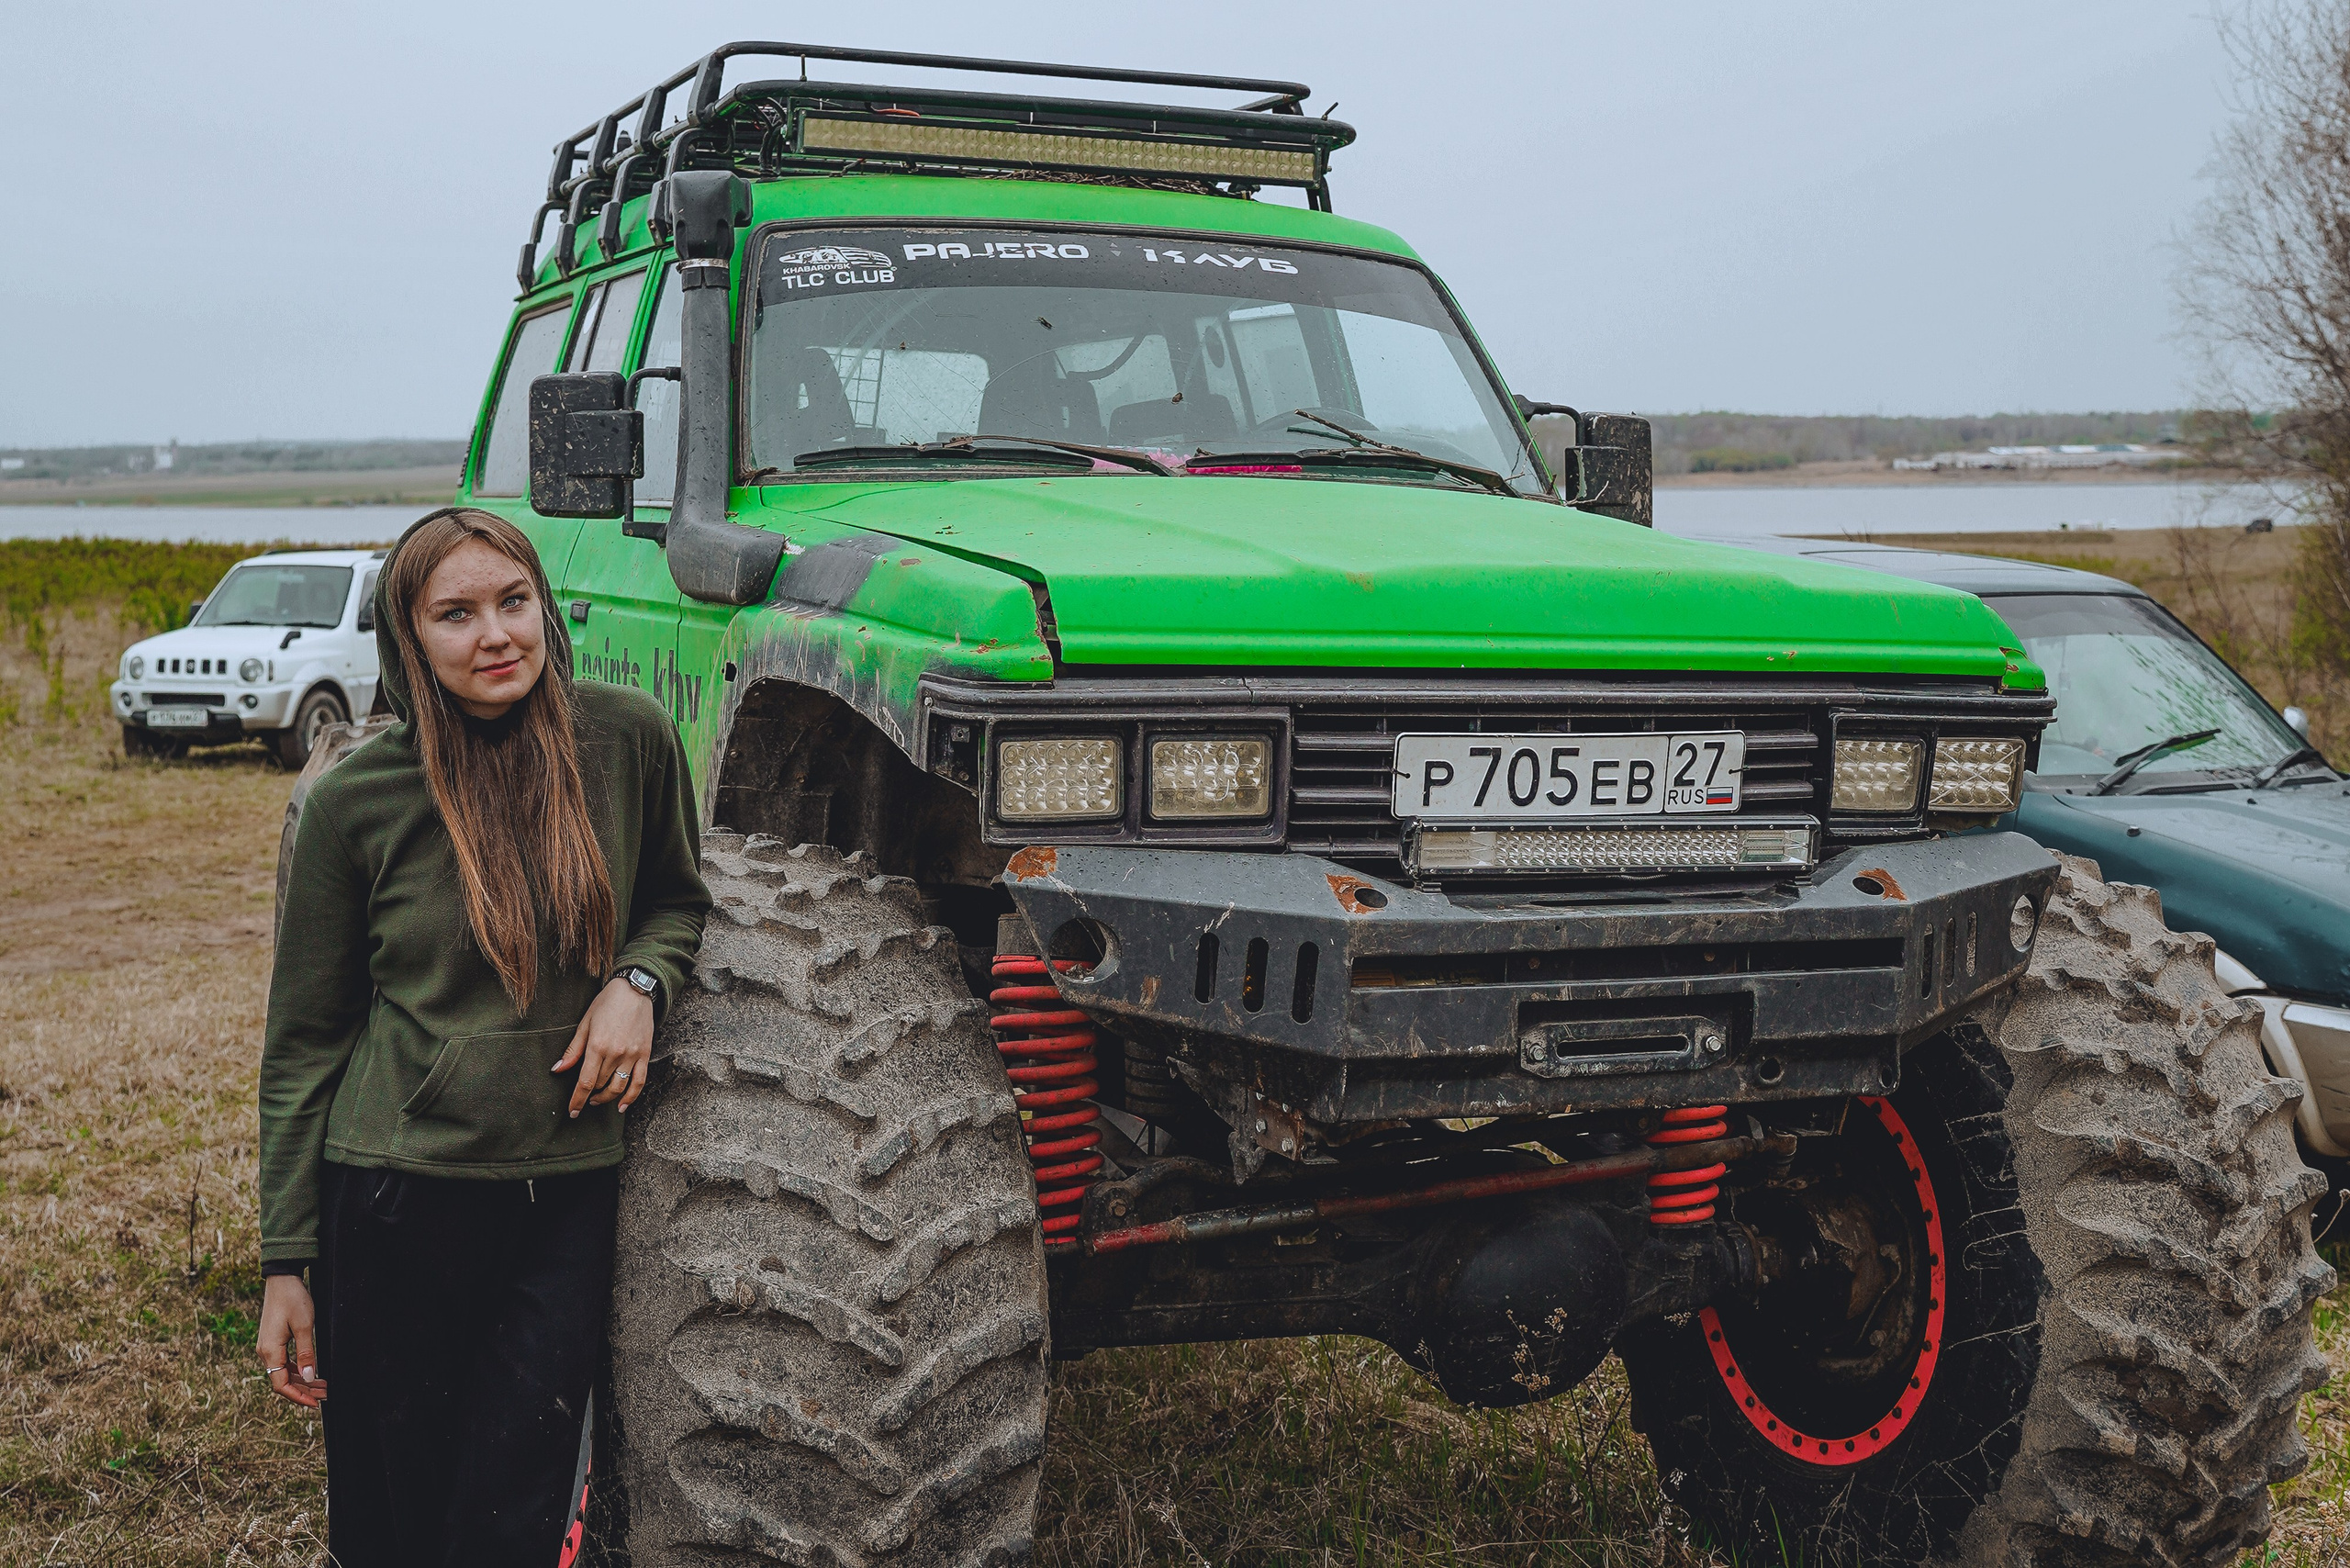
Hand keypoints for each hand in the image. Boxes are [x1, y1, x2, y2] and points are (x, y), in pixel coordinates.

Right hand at [258, 1274, 327, 1407]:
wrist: (282, 1280)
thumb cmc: (293, 1300)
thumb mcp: (304, 1327)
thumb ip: (306, 1354)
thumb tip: (309, 1377)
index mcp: (270, 1351)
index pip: (281, 1385)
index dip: (298, 1397)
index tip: (315, 1403)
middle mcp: (265, 1352)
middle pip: (283, 1381)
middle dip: (304, 1390)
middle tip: (325, 1394)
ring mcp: (268, 1346)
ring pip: (284, 1372)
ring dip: (302, 1380)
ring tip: (323, 1385)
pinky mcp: (272, 1341)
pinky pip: (283, 1362)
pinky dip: (297, 1369)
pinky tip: (311, 1371)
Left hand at [554, 975, 654, 1117]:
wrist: (635, 990)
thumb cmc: (607, 1004)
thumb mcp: (585, 1023)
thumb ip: (573, 1049)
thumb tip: (558, 1069)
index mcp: (597, 1046)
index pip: (585, 1082)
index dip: (577, 1100)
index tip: (572, 1111)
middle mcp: (615, 1053)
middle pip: (599, 1085)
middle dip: (589, 1095)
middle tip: (584, 1097)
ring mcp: (632, 1055)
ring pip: (618, 1087)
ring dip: (606, 1098)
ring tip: (597, 1099)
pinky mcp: (644, 1054)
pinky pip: (639, 1082)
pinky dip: (631, 1097)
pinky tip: (622, 1105)